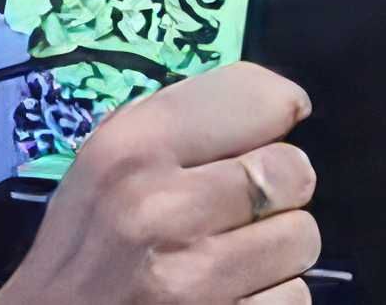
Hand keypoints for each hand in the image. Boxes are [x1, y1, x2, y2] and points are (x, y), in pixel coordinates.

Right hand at [0, 61, 321, 304]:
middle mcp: (163, 207)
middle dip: (275, 188)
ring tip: (230, 256)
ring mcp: (195, 280)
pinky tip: (230, 296)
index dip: (274, 114)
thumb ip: (178, 124)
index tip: (263, 133)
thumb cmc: (83, 248)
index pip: (261, 99)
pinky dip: (271, 299)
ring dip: (276, 249)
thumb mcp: (103, 164)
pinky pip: (294, 298)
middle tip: (237, 207)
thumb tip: (278, 104)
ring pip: (302, 238)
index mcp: (132, 148)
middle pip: (293, 171)